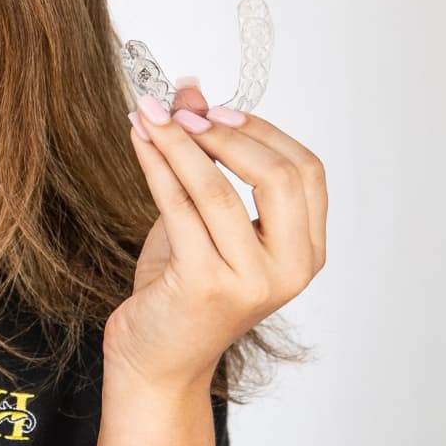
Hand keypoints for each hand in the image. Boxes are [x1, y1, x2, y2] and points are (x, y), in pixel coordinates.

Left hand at [104, 82, 326, 387]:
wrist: (159, 356)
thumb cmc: (184, 283)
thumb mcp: (201, 213)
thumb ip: (203, 154)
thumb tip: (189, 89)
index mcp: (305, 249)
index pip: (305, 170)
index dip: (260, 130)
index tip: (212, 107)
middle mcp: (290, 268)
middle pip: (278, 176)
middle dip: (223, 133)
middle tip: (177, 110)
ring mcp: (251, 281)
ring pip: (219, 190)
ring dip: (178, 142)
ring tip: (147, 114)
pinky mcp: (206, 285)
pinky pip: (180, 208)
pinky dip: (157, 166)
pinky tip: (139, 142)